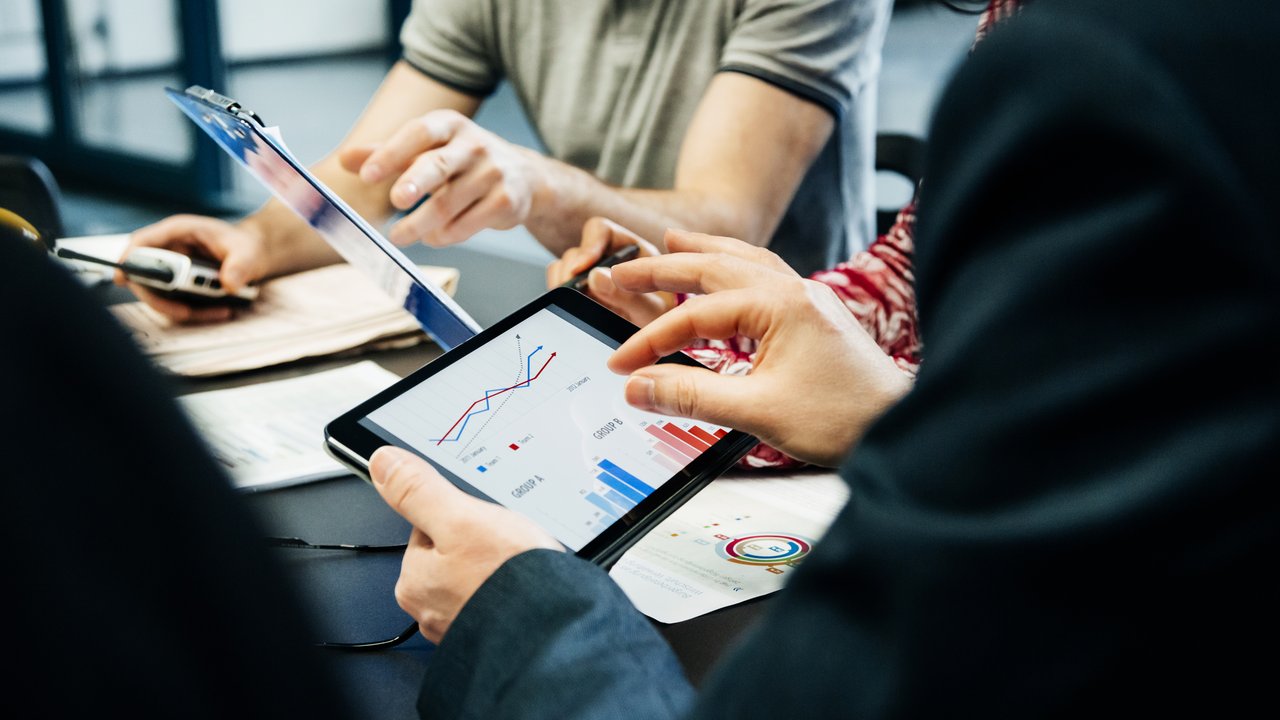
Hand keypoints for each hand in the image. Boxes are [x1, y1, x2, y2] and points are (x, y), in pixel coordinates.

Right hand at [116, 215, 269, 322]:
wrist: (255, 256)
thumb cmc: (246, 246)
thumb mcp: (248, 252)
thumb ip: (240, 266)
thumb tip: (229, 284)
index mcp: (179, 231)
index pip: (143, 241)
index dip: (128, 259)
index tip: (122, 278)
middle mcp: (170, 250)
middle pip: (144, 274)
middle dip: (159, 297)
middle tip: (184, 311)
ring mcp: (172, 269)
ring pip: (159, 294)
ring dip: (181, 309)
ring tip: (218, 311)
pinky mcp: (179, 286)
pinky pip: (175, 303)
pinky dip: (194, 312)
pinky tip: (219, 311)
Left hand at [342, 110, 543, 247]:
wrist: (523, 177)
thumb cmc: (463, 161)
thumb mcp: (428, 148)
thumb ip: (388, 153)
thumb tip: (345, 159)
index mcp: (450, 125)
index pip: (418, 133)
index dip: (391, 153)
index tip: (366, 174)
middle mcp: (473, 145)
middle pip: (437, 165)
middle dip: (415, 183)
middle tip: (396, 200)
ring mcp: (493, 173)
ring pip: (448, 204)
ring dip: (419, 225)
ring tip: (400, 236)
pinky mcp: (506, 201)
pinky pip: (467, 225)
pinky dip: (444, 236)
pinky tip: (433, 236)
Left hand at [369, 446, 561, 643]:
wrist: (556, 628)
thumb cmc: (507, 581)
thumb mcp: (461, 518)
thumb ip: (419, 490)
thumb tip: (383, 463)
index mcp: (413, 581)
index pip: (428, 528)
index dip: (460, 516)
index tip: (480, 521)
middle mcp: (430, 609)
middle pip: (453, 553)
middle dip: (480, 544)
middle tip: (506, 545)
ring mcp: (462, 624)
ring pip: (477, 576)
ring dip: (498, 569)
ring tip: (519, 566)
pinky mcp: (491, 632)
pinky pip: (497, 600)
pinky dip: (511, 592)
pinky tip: (527, 586)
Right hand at [546, 218, 671, 325]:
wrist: (658, 341)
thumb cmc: (665, 320)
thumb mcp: (654, 311)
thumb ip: (630, 296)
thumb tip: (594, 277)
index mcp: (631, 250)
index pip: (601, 231)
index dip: (587, 246)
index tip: (579, 269)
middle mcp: (607, 258)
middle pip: (575, 253)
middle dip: (569, 276)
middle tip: (571, 299)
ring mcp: (590, 276)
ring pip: (562, 270)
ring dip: (563, 289)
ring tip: (574, 308)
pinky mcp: (578, 294)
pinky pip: (558, 289)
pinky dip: (560, 300)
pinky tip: (573, 314)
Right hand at [606, 236, 911, 466]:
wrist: (900, 426)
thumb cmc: (843, 419)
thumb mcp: (758, 411)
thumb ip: (691, 396)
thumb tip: (638, 388)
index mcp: (778, 306)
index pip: (695, 316)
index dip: (649, 341)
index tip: (620, 366)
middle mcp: (794, 291)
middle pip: (714, 265)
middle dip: (662, 266)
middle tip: (620, 271)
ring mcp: (808, 299)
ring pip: (744, 258)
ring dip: (703, 250)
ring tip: (671, 239)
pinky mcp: (816, 314)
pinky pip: (766, 272)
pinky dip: (736, 262)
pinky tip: (729, 268)